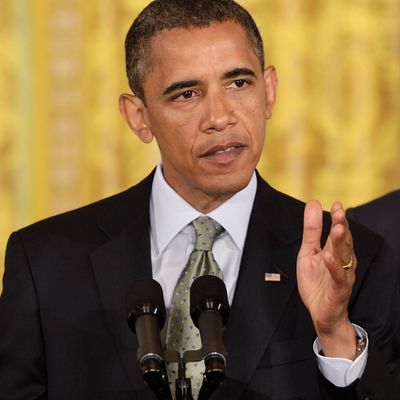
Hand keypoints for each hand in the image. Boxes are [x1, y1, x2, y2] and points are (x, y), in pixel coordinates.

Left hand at [297, 200, 356, 358]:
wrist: (321, 313)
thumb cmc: (317, 283)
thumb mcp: (308, 253)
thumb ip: (312, 231)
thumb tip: (314, 204)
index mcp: (335, 252)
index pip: (339, 232)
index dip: (338, 219)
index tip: (337, 204)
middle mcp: (342, 262)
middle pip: (343, 242)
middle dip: (341, 226)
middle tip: (339, 212)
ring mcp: (342, 276)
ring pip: (344, 257)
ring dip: (340, 242)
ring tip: (337, 228)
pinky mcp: (338, 290)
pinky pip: (337, 277)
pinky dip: (333, 266)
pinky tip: (328, 256)